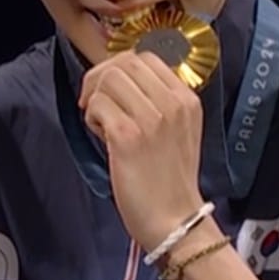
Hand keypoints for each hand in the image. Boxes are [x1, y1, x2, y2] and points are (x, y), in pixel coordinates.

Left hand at [78, 51, 205, 251]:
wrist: (176, 222)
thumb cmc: (170, 182)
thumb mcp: (178, 132)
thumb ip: (158, 104)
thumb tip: (117, 83)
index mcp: (187, 99)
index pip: (146, 58)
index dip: (118, 68)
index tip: (109, 91)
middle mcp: (173, 103)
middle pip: (124, 62)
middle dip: (100, 78)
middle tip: (94, 104)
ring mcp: (152, 119)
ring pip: (108, 79)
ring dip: (96, 98)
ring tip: (101, 124)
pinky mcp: (129, 137)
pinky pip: (98, 104)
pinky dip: (91, 116)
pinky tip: (100, 137)